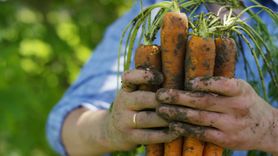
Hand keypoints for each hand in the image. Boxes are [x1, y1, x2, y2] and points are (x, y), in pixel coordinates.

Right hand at [106, 69, 177, 150]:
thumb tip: (177, 72)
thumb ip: (149, 83)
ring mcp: (124, 120)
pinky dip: (165, 134)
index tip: (161, 77)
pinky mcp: (130, 137)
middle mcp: (123, 102)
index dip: (145, 76)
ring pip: (148, 118)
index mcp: (126, 88)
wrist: (112, 132)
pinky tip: (177, 131)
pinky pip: (150, 136)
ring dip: (167, 118)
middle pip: (143, 99)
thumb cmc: (133, 107)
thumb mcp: (135, 92)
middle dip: (163, 100)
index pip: (130, 77)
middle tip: (181, 100)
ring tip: (183, 116)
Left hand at [156, 77, 277, 152]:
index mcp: (239, 90)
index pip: (222, 84)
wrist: (265, 129)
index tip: (187, 82)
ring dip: (177, 114)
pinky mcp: (226, 140)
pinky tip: (173, 125)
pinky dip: (186, 129)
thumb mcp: (239, 88)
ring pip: (200, 118)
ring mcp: (231, 125)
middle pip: (204, 101)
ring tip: (161, 109)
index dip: (204, 83)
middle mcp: (237, 107)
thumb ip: (219, 83)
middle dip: (179, 98)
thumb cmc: (245, 102)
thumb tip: (188, 73)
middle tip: (160, 95)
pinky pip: (202, 134)